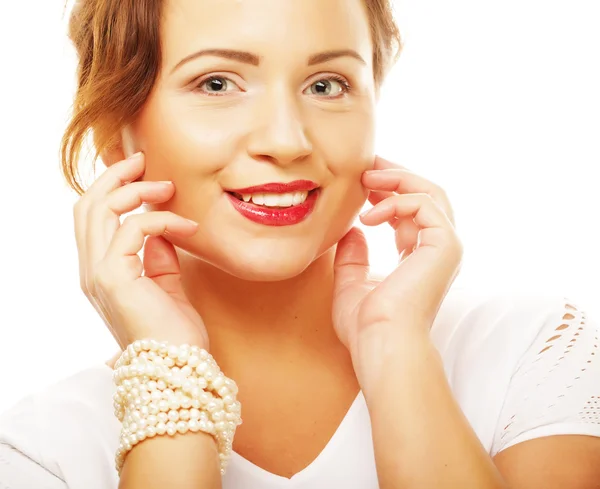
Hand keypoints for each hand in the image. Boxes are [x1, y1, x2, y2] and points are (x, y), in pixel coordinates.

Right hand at [74, 152, 208, 351]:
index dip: (111, 189)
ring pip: (100, 210)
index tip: (141, 172)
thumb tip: (162, 231)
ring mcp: (98, 275)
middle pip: (87, 205)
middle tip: (144, 161)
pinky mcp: (115, 279)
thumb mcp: (167, 287)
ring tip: (168, 187)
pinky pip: (133, 229)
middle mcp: (92, 271)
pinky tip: (186, 226)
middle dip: (114, 177)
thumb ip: (159, 258)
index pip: (92, 219)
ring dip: (135, 191)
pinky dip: (161, 219)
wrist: (180, 369)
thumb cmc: (176, 334)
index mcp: (101, 273)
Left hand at [332, 156, 462, 355]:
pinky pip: (425, 204)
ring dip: (397, 179)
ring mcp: (446, 247)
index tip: (362, 181)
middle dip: (396, 176)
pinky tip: (369, 215)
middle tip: (367, 164)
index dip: (388, 192)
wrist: (381, 343)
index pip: (411, 213)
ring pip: (430, 193)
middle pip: (426, 196)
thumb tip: (352, 231)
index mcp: (420, 259)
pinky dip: (397, 201)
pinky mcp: (446, 245)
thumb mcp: (351, 283)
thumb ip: (353, 256)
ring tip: (365, 177)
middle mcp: (438, 250)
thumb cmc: (367, 325)